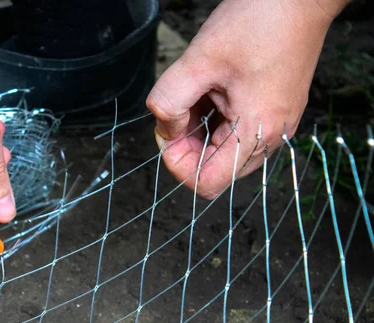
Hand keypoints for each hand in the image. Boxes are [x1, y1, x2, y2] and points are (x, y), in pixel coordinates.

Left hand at [146, 0, 343, 198]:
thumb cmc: (256, 23)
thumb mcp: (198, 60)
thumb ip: (169, 102)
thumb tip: (165, 130)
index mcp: (255, 132)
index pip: (205, 182)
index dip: (177, 162)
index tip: (168, 129)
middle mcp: (270, 138)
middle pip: (213, 169)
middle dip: (186, 143)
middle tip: (179, 106)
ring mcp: (274, 127)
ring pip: (222, 150)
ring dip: (199, 128)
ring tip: (199, 91)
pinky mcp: (273, 114)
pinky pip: (235, 132)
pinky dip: (214, 118)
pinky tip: (212, 88)